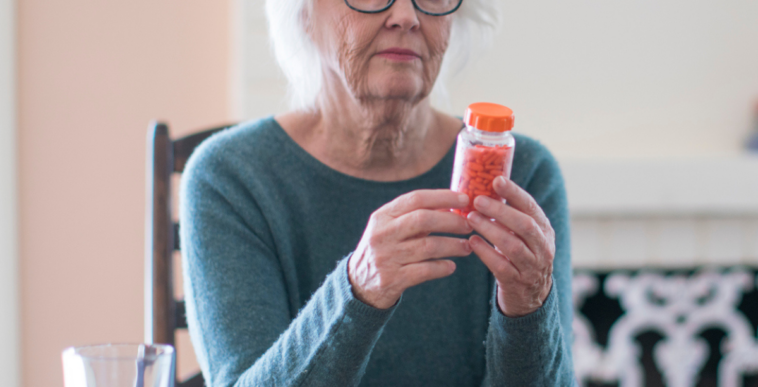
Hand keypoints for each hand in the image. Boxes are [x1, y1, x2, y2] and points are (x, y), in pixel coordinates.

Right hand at [348, 190, 473, 308]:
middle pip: (423, 220)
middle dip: (451, 221)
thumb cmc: (385, 249)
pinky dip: (442, 268)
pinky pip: (425, 271)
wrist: (359, 283)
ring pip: (428, 247)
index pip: (415, 199)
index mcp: (382, 216)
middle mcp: (382, 234)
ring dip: (453, 246)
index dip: (442, 197)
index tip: (464, 199)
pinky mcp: (392, 280)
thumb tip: (453, 205)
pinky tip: (451, 266)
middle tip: (468, 225)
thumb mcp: (389, 228)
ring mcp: (386, 258)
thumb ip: (414, 216)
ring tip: (467, 247)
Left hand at [467, 176, 554, 316]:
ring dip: (490, 230)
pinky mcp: (517, 283)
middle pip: (524, 225)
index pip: (531, 207)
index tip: (496, 180)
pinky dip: (485, 252)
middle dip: (500, 211)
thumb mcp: (524, 235)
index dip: (514, 193)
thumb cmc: (521, 256)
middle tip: (478, 200)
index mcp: (544, 230)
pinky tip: (472, 241)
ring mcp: (532, 267)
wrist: (531, 296)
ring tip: (471, 218)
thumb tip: (483, 188)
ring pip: (512, 246)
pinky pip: (501, 266)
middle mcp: (542, 247)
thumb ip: (511, 216)